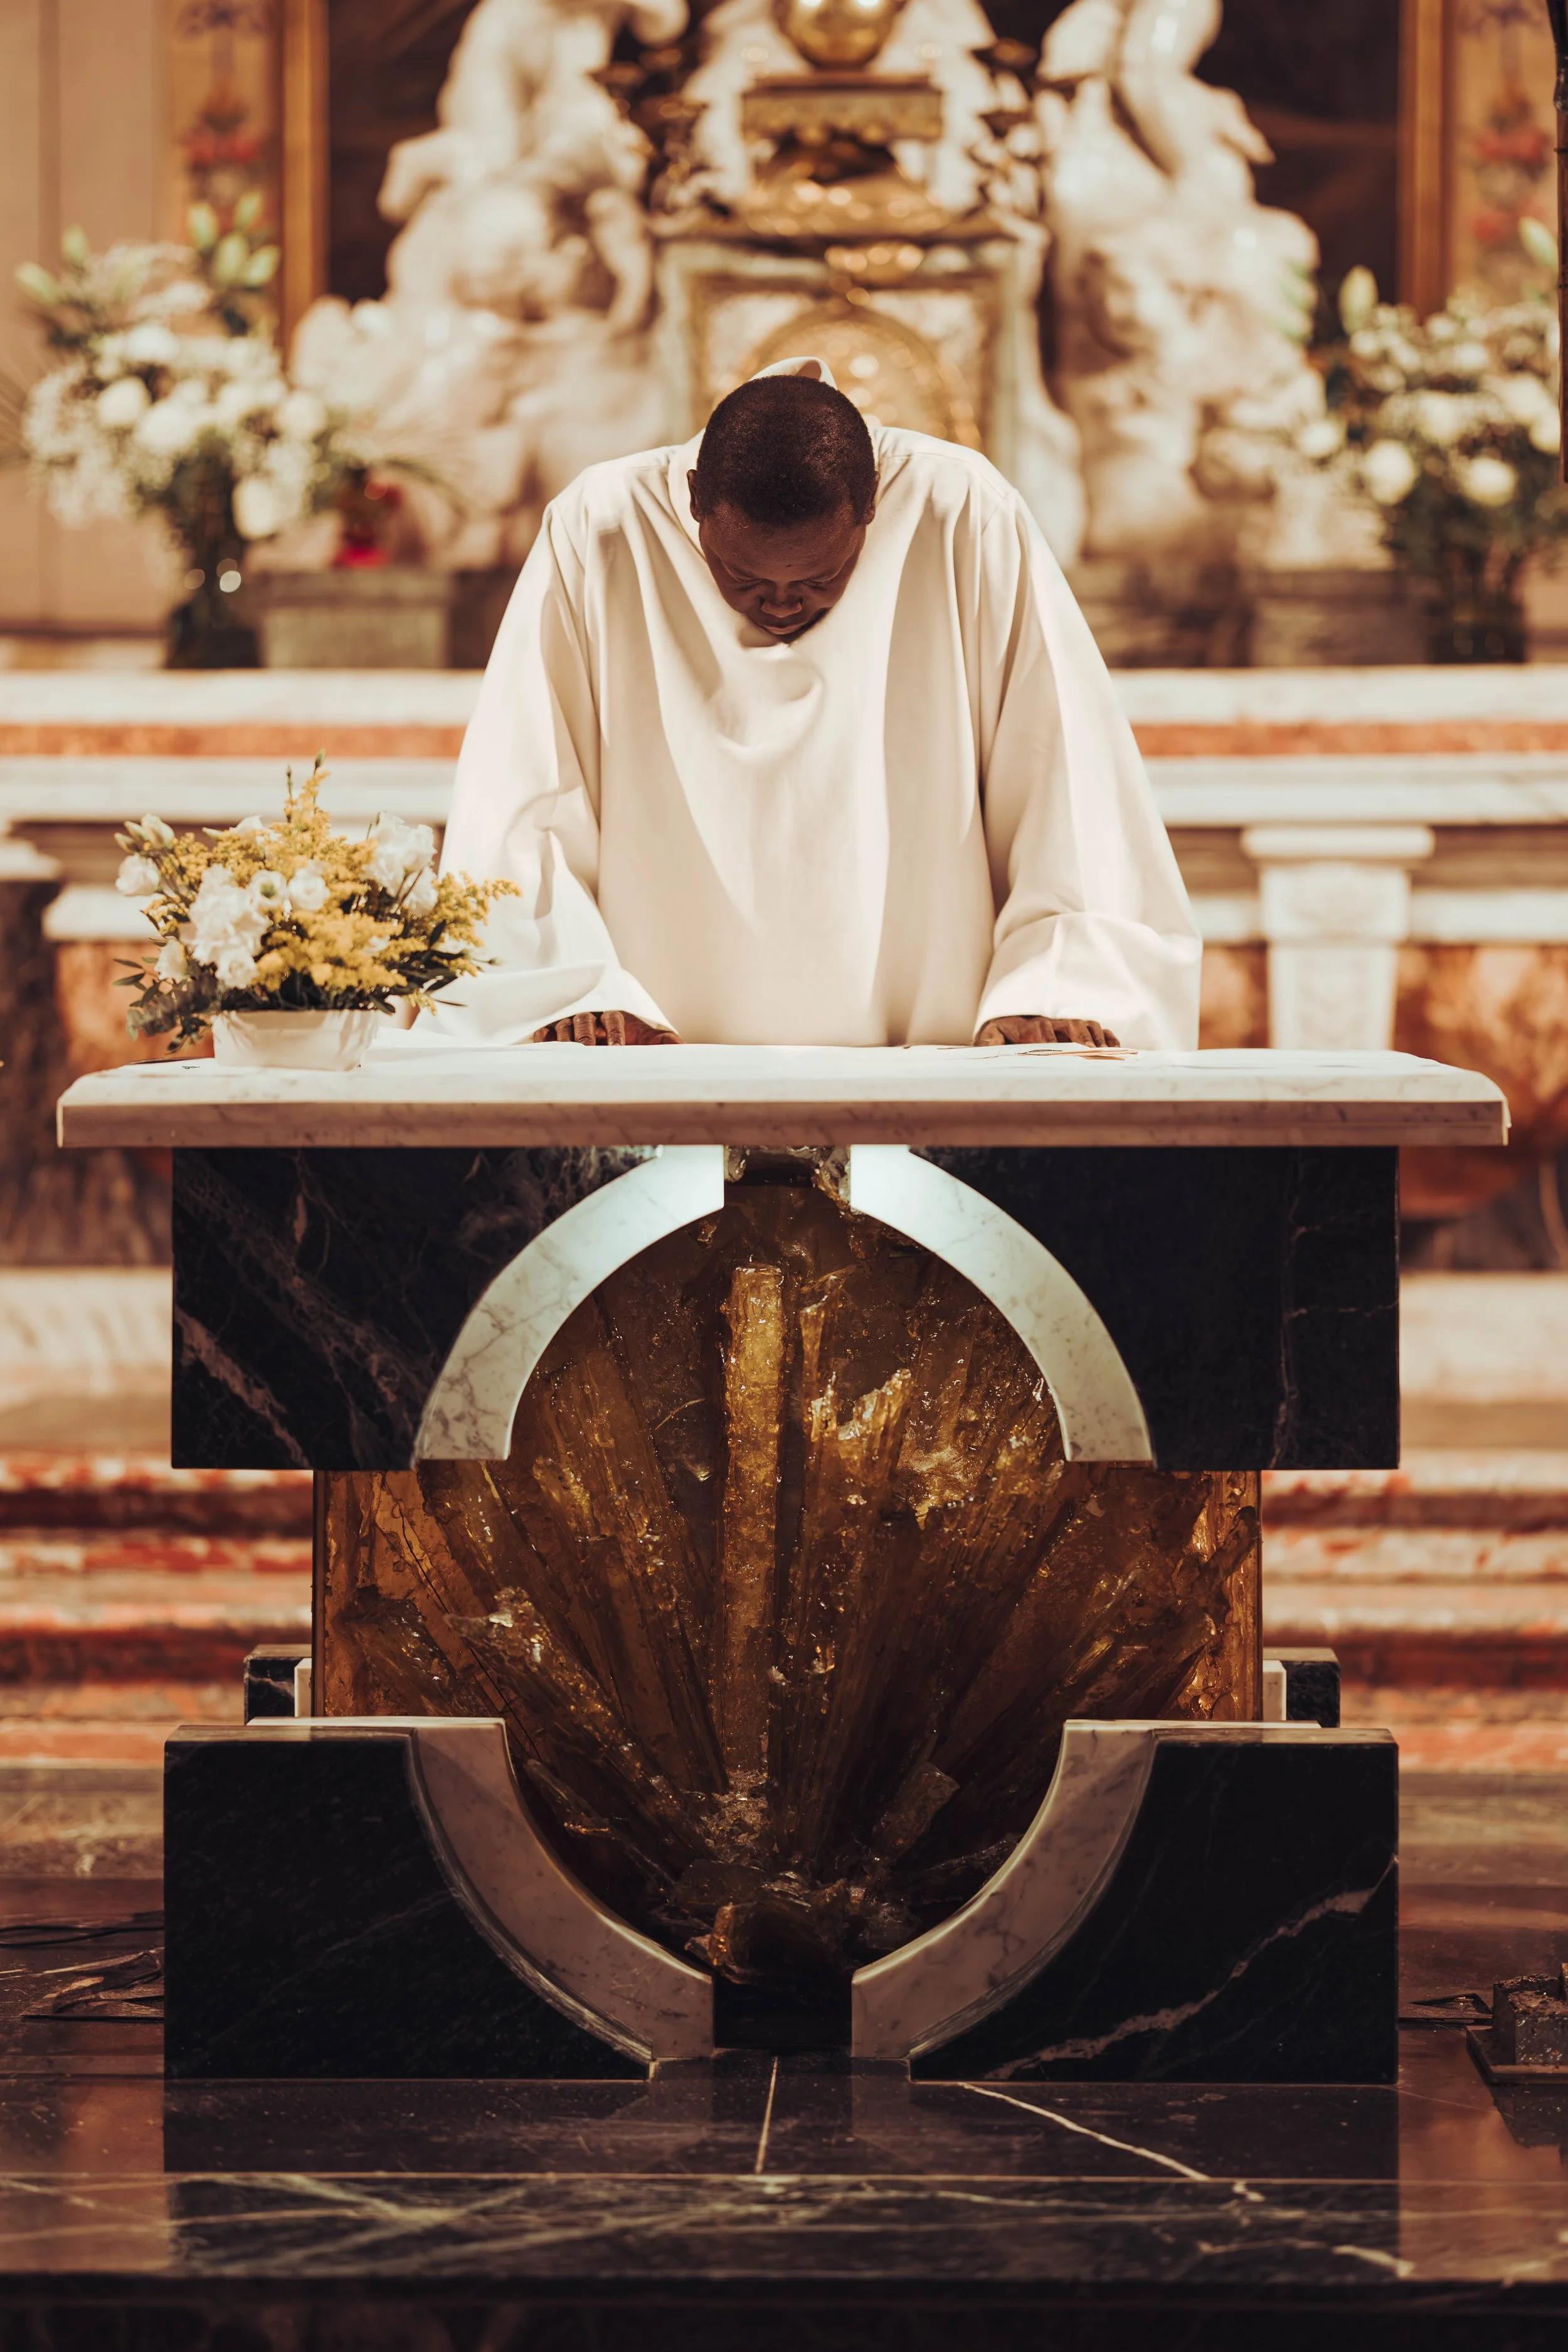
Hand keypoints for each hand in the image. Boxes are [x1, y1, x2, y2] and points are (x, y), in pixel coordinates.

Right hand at [530, 1010, 679, 1044]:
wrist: (604, 1013)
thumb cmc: (630, 1030)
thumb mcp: (648, 1034)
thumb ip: (664, 1041)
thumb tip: (683, 1048)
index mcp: (614, 1012)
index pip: (613, 1018)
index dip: (614, 1032)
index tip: (617, 1049)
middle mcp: (590, 1013)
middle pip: (585, 1019)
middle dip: (586, 1034)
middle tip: (588, 1049)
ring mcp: (570, 1018)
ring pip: (565, 1024)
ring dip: (566, 1038)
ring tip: (569, 1053)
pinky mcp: (553, 1027)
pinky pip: (545, 1029)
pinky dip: (544, 1036)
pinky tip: (543, 1044)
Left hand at [974, 1016, 1120, 1046]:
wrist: (1010, 1025)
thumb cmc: (1000, 1037)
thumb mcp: (990, 1039)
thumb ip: (987, 1044)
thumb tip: (983, 1048)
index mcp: (1030, 1026)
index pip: (1041, 1030)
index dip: (1049, 1040)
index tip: (1056, 1052)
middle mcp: (1052, 1023)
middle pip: (1070, 1024)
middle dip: (1080, 1037)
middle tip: (1088, 1052)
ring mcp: (1067, 1026)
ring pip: (1087, 1024)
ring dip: (1096, 1038)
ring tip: (1103, 1054)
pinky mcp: (1078, 1031)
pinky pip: (1098, 1031)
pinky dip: (1108, 1038)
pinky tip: (1116, 1050)